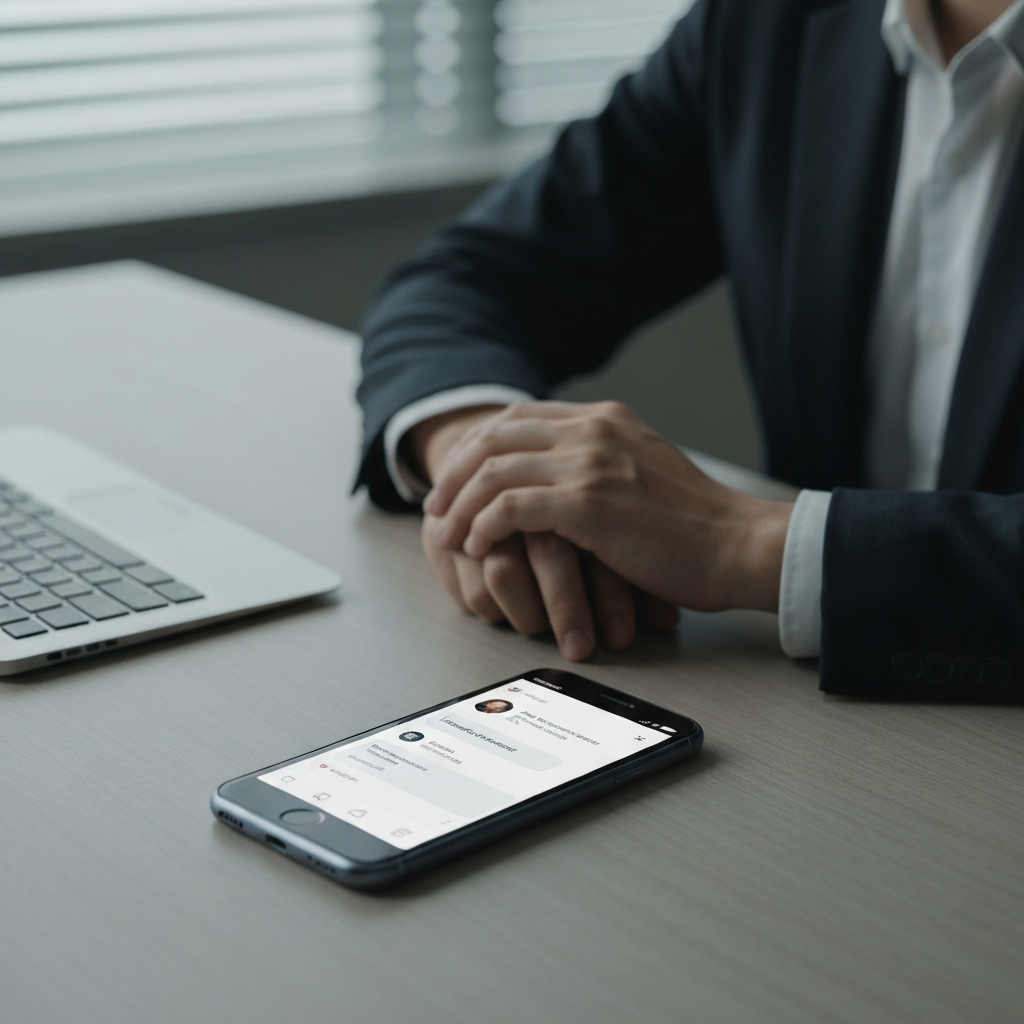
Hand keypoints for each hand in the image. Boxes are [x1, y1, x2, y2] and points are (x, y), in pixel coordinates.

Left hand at [423, 401, 793, 613]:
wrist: (738, 545)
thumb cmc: (695, 525)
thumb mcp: (645, 471)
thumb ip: (603, 461)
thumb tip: (559, 477)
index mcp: (605, 419)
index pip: (518, 417)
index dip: (476, 446)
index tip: (457, 479)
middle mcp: (593, 429)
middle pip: (494, 435)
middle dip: (454, 472)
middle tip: (436, 506)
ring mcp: (591, 462)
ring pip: (494, 470)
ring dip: (460, 505)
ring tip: (447, 534)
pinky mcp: (588, 502)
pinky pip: (511, 507)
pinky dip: (485, 526)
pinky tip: (479, 546)